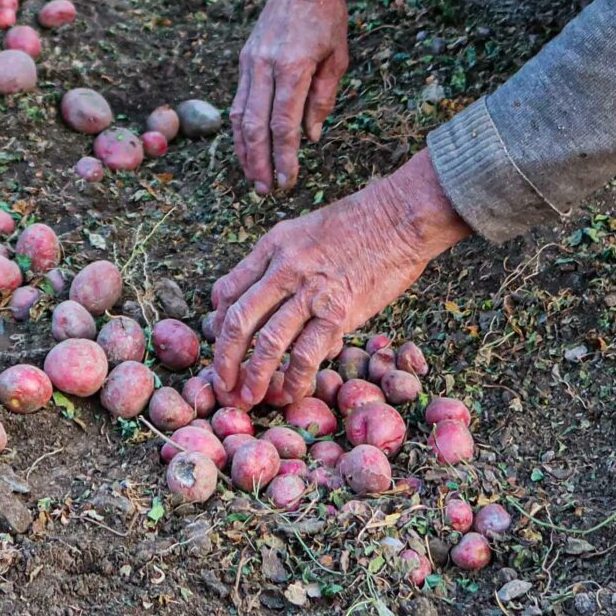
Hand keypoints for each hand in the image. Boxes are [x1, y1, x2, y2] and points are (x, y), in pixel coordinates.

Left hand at [207, 150, 470, 409]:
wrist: (399, 217)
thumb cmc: (359, 223)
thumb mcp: (305, 231)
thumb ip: (282, 264)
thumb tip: (267, 305)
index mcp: (272, 245)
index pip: (227, 290)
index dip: (216, 324)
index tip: (220, 345)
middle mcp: (283, 268)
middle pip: (237, 320)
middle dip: (224, 359)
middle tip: (222, 385)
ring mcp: (310, 291)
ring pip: (266, 342)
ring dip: (254, 376)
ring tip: (248, 398)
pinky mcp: (338, 312)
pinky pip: (306, 354)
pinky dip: (294, 379)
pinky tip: (289, 394)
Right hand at [233, 0, 366, 194]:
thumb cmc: (328, 17)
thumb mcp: (338, 57)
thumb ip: (323, 98)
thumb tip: (310, 137)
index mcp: (292, 66)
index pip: (283, 124)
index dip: (285, 157)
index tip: (289, 181)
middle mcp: (264, 65)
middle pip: (254, 125)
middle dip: (259, 162)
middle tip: (266, 191)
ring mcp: (250, 62)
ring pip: (238, 115)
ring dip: (244, 150)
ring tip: (253, 177)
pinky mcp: (244, 59)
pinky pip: (237, 101)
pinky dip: (239, 129)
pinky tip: (245, 147)